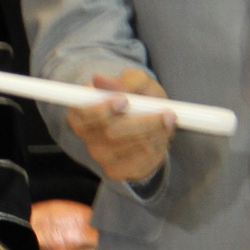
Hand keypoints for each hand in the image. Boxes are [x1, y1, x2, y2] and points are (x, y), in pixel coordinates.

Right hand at [64, 67, 174, 184]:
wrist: (145, 121)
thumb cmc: (137, 97)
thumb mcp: (136, 82)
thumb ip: (124, 80)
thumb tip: (99, 78)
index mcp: (81, 111)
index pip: (84, 114)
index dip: (102, 109)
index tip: (124, 100)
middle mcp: (86, 136)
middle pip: (111, 134)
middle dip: (143, 123)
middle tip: (166, 113)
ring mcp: (100, 156)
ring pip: (130, 148)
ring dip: (155, 133)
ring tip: (167, 120)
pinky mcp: (116, 171)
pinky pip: (140, 162)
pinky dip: (158, 147)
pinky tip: (162, 135)